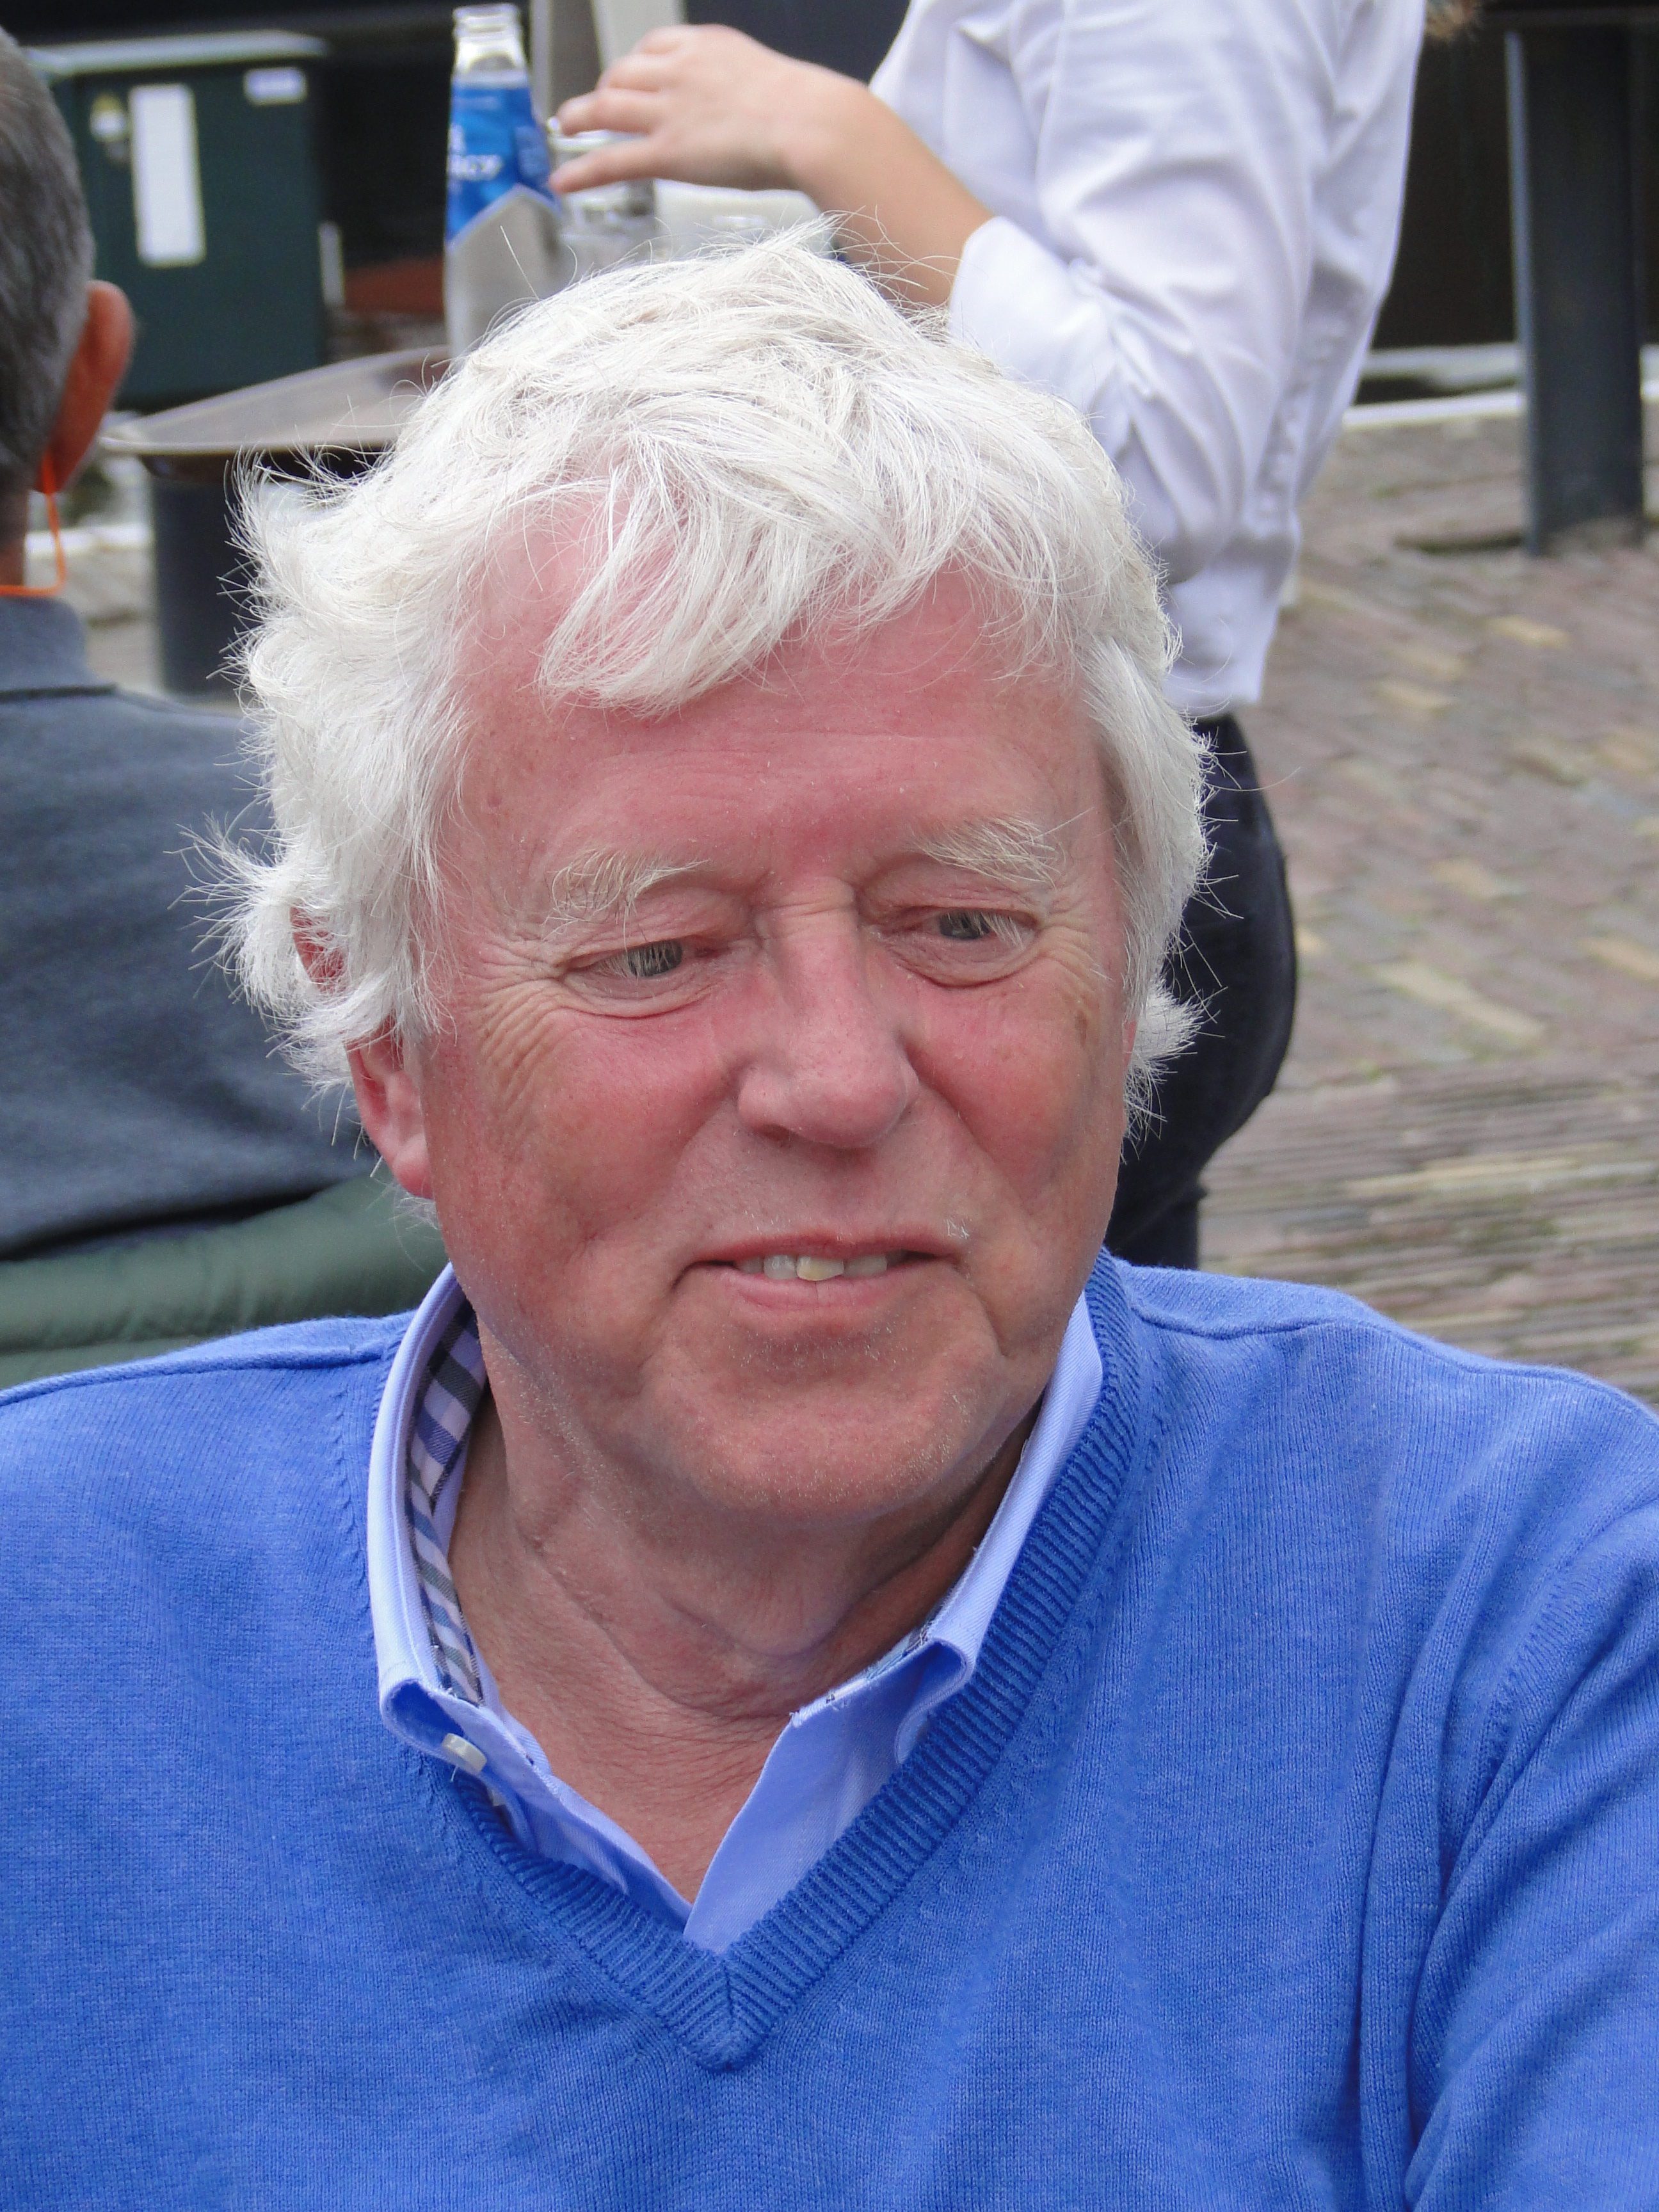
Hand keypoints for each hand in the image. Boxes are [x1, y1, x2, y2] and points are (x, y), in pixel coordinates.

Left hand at [553, 25, 843, 197]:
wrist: (813, 124)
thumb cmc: (809, 112)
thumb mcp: (771, 81)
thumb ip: (746, 91)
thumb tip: (755, 114)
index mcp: (707, 46)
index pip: (654, 47)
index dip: (634, 64)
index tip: (627, 76)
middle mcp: (679, 70)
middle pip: (623, 72)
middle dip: (604, 89)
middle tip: (593, 107)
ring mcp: (669, 110)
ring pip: (607, 107)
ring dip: (579, 117)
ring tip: (564, 128)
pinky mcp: (667, 151)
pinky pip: (612, 160)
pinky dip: (582, 172)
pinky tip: (561, 182)